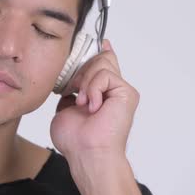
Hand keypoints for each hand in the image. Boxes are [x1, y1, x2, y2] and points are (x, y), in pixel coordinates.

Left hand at [49, 39, 139, 160]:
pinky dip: (93, 88)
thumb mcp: (66, 107)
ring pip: (100, 63)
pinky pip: (105, 74)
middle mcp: (114, 90)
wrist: (86, 153)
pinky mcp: (127, 93)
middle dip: (80, 72)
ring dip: (85, 82)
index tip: (101, 41)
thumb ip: (72, 92)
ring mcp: (121, 91)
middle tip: (74, 92)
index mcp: (102, 93)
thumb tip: (71, 81)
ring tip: (83, 103)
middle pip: (99, 59)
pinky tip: (91, 105)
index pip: (105, 65)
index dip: (101, 51)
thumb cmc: (76, 140)